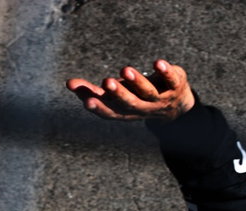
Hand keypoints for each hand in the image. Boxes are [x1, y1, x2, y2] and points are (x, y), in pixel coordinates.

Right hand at [66, 59, 194, 121]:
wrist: (177, 105)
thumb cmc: (136, 97)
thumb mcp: (115, 96)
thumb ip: (92, 90)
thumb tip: (68, 83)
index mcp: (126, 112)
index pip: (112, 113)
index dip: (100, 109)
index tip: (87, 102)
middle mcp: (143, 108)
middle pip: (130, 103)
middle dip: (119, 93)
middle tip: (106, 82)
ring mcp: (160, 99)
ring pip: (148, 92)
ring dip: (137, 81)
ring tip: (125, 69)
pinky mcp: (175, 86)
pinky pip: (171, 80)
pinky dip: (165, 72)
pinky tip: (157, 63)